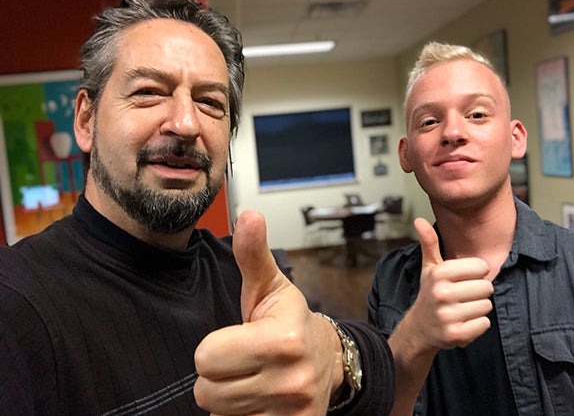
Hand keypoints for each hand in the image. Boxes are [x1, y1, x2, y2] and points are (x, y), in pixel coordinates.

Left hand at [193, 210, 343, 414]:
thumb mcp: (269, 286)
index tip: (235, 340)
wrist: (329, 360)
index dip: (213, 347)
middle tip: (241, 361)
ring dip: (227, 397)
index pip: (205, 357)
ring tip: (251, 378)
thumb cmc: (290, 320)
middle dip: (217, 375)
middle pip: (206, 390)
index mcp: (282, 339)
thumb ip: (252, 254)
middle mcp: (291, 380)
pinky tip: (259, 398)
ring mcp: (292, 411)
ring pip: (218, 413)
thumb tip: (248, 216)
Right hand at [404, 218, 493, 352]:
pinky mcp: (456, 334)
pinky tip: (463, 322)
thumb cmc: (430, 292)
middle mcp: (442, 293)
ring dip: (478, 308)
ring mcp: (448, 315)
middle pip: (486, 287)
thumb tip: (419, 220)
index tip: (463, 279)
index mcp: (439, 273)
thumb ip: (429, 242)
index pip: (481, 267)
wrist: (420, 327)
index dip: (476, 273)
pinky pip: (484, 324)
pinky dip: (477, 324)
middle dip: (478, 292)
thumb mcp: (429, 267)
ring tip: (462, 309)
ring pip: (487, 306)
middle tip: (462, 296)